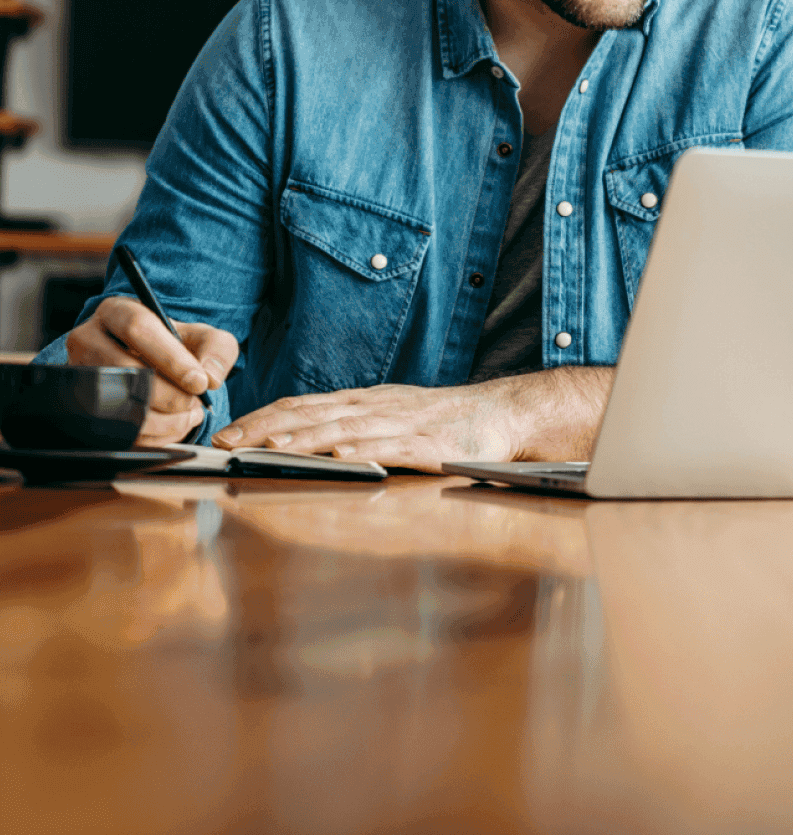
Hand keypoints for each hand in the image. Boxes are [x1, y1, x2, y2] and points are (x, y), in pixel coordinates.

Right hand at [65, 297, 238, 445]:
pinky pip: (114, 430)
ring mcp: (79, 376)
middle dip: (169, 395)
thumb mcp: (204, 338)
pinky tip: (173, 427)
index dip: (171, 358)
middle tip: (194, 403)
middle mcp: (88, 340)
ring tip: (188, 415)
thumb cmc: (177, 348)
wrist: (152, 368)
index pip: (139, 328)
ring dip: (162, 420)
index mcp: (116, 311)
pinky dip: (152, 436)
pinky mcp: (81, 408)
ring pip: (117, 405)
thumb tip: (209, 378)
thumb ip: (217, 350)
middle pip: (125, 370)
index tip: (199, 383)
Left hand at [213, 368, 613, 471]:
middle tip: (226, 443)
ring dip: (303, 438)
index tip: (226, 433)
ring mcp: (401, 423)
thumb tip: (302, 439)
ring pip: (343, 429)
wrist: (502, 413)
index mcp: (363, 402)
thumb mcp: (389, 416)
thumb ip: (351, 425)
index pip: (302, 405)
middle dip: (265, 429)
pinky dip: (363, 449)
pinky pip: (390, 446)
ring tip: (268, 448)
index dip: (262, 417)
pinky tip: (339, 455)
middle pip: (312, 415)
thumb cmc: (443, 421)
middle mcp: (375, 407)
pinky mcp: (428, 444)